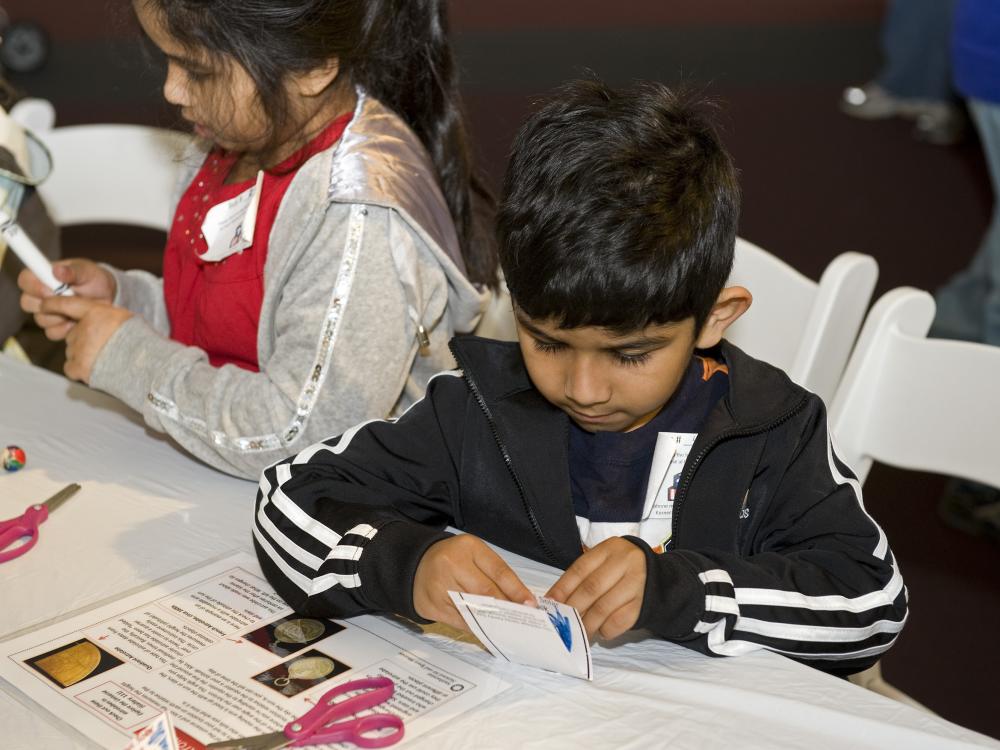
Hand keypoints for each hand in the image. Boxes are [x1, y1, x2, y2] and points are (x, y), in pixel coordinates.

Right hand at [19, 259, 116, 340]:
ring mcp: (45, 312)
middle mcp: (38, 294)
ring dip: (60, 316)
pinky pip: (52, 332)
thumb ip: (72, 270)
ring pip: (40, 320)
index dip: (34, 287)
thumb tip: (58, 270)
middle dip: (48, 305)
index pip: (24, 280)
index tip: (52, 290)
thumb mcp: (86, 271)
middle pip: (27, 303)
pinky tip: (78, 321)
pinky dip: (66, 329)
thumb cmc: (93, 279)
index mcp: (41, 276)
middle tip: (67, 302)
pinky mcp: (54, 327)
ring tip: (77, 309)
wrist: (107, 297)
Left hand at [35, 296, 132, 382]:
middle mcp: (83, 329)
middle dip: (83, 339)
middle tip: (102, 346)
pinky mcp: (77, 367)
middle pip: (73, 333)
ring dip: (83, 354)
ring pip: (72, 350)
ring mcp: (78, 349)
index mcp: (96, 313)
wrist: (144, 364)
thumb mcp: (127, 319)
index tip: (46, 305)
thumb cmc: (141, 341)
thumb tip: (105, 320)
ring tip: (104, 359)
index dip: (54, 304)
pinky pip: (70, 367)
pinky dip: (79, 370)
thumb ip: (109, 317)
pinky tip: (96, 370)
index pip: (67, 304)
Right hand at [413, 535, 534, 630]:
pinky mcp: (432, 606)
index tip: (530, 604)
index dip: (517, 590)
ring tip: (508, 628)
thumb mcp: (474, 556)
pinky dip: (477, 629)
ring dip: (493, 622)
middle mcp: (451, 564)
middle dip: (507, 608)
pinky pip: (461, 622)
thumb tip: (520, 600)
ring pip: (474, 610)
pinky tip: (488, 632)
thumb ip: (496, 574)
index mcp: (468, 547)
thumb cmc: (451, 559)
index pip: (499, 571)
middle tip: (522, 620)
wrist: (415, 564)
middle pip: (486, 592)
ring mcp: (439, 586)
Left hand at [546, 537, 646, 640]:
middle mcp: (624, 562)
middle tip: (562, 622)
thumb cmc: (622, 571)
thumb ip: (583, 578)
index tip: (549, 603)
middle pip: (591, 588)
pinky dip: (605, 629)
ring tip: (578, 632)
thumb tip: (556, 601)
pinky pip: (619, 621)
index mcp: (609, 549)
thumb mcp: (604, 563)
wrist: (660, 579)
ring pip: (604, 607)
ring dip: (587, 623)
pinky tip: (600, 631)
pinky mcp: (644, 604)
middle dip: (573, 608)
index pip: (580, 569)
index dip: (562, 588)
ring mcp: (636, 583)